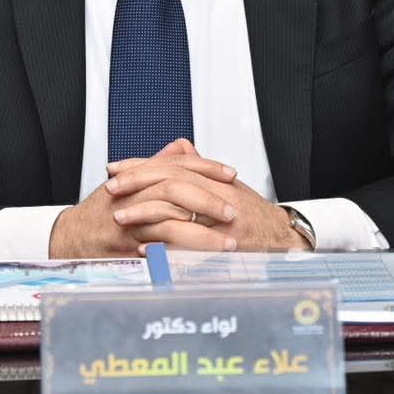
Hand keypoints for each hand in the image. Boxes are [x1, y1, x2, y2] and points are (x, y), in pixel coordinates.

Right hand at [48, 140, 237, 257]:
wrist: (70, 238)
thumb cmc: (100, 212)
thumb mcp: (127, 182)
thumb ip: (156, 165)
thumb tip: (182, 148)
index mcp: (137, 177)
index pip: (176, 164)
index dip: (206, 167)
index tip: (230, 175)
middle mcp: (133, 196)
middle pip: (175, 189)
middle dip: (208, 200)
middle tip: (233, 212)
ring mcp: (129, 223)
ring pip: (170, 223)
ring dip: (203, 234)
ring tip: (228, 243)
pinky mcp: (127, 249)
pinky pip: (159, 251)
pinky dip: (182, 255)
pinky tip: (203, 261)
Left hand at [107, 141, 309, 252]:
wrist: (283, 240)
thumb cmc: (253, 214)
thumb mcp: (227, 186)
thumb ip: (200, 167)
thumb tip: (179, 146)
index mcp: (215, 179)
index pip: (173, 164)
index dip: (142, 165)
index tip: (116, 168)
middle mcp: (218, 196)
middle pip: (172, 181)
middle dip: (137, 183)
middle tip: (111, 189)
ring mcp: (221, 223)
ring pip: (177, 211)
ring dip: (145, 213)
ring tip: (120, 217)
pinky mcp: (223, 248)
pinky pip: (188, 247)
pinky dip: (164, 247)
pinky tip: (143, 248)